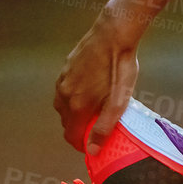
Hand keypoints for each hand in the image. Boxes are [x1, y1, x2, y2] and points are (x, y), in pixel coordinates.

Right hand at [53, 9, 140, 154]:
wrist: (113, 33)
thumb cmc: (120, 65)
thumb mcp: (119, 100)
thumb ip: (104, 126)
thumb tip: (93, 150)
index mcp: (77, 106)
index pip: (71, 136)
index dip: (81, 145)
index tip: (92, 144)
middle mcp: (64, 95)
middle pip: (66, 122)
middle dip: (79, 129)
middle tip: (97, 125)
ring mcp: (62, 80)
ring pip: (63, 106)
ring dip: (75, 113)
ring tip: (94, 108)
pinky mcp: (64, 69)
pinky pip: (64, 91)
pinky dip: (72, 97)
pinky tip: (89, 90)